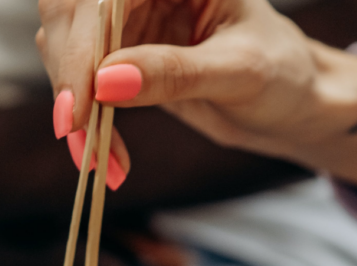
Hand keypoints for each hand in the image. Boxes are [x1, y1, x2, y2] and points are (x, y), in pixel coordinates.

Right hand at [36, 0, 356, 193]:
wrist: (293, 104)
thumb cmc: (285, 76)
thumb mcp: (241, 74)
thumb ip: (177, 73)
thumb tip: (106, 81)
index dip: (82, 45)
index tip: (80, 107)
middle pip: (69, 12)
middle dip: (69, 77)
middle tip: (81, 140)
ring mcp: (129, 19)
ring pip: (63, 44)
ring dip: (72, 105)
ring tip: (100, 160)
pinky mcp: (121, 55)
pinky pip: (81, 80)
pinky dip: (86, 121)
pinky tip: (106, 156)